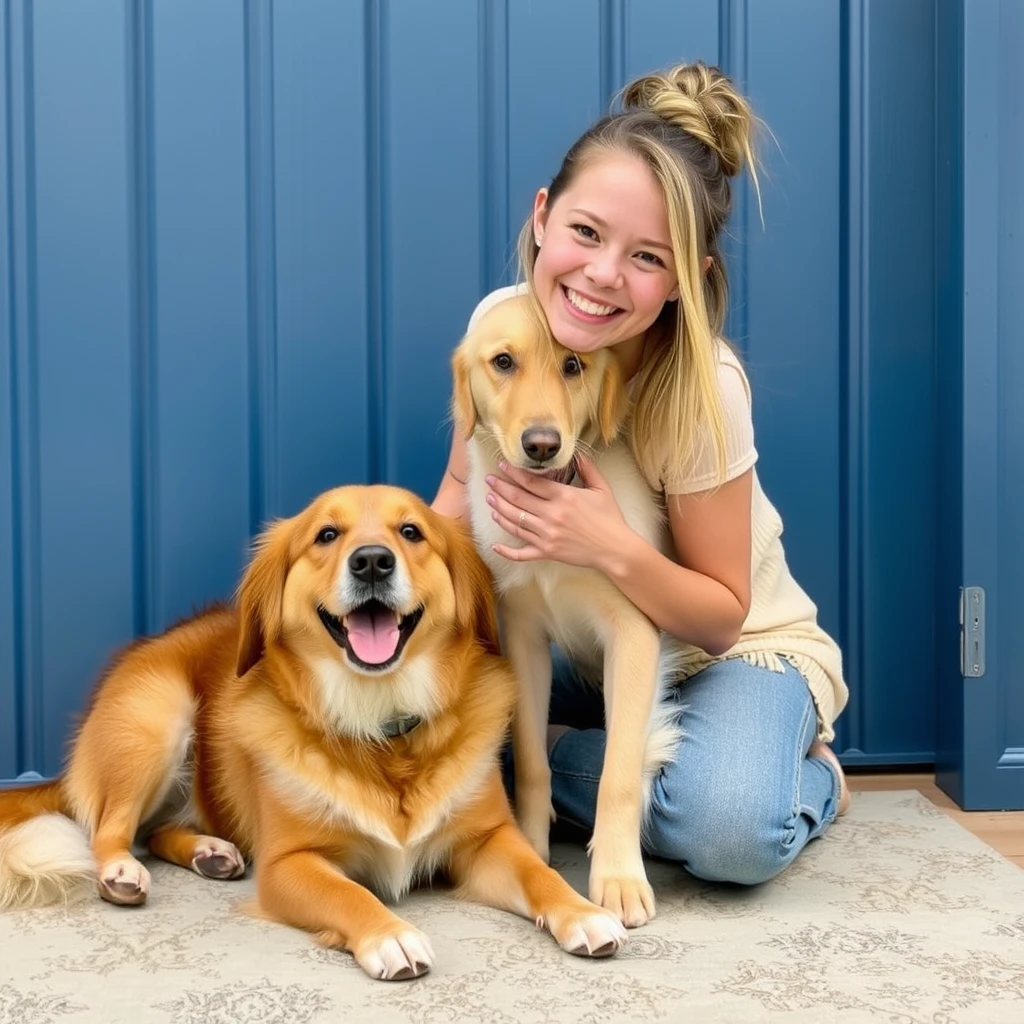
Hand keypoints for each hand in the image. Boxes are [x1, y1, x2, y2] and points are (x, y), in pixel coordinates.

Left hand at [485, 454, 631, 571]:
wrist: (616, 549)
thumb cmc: (610, 518)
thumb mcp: (602, 488)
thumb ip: (588, 469)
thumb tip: (577, 454)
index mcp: (564, 497)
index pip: (531, 482)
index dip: (513, 473)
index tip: (502, 466)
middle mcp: (551, 515)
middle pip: (518, 499)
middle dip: (500, 488)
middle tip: (489, 480)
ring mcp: (547, 535)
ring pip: (515, 522)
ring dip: (499, 510)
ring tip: (489, 500)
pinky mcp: (547, 552)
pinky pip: (522, 553)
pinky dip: (507, 550)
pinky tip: (494, 545)